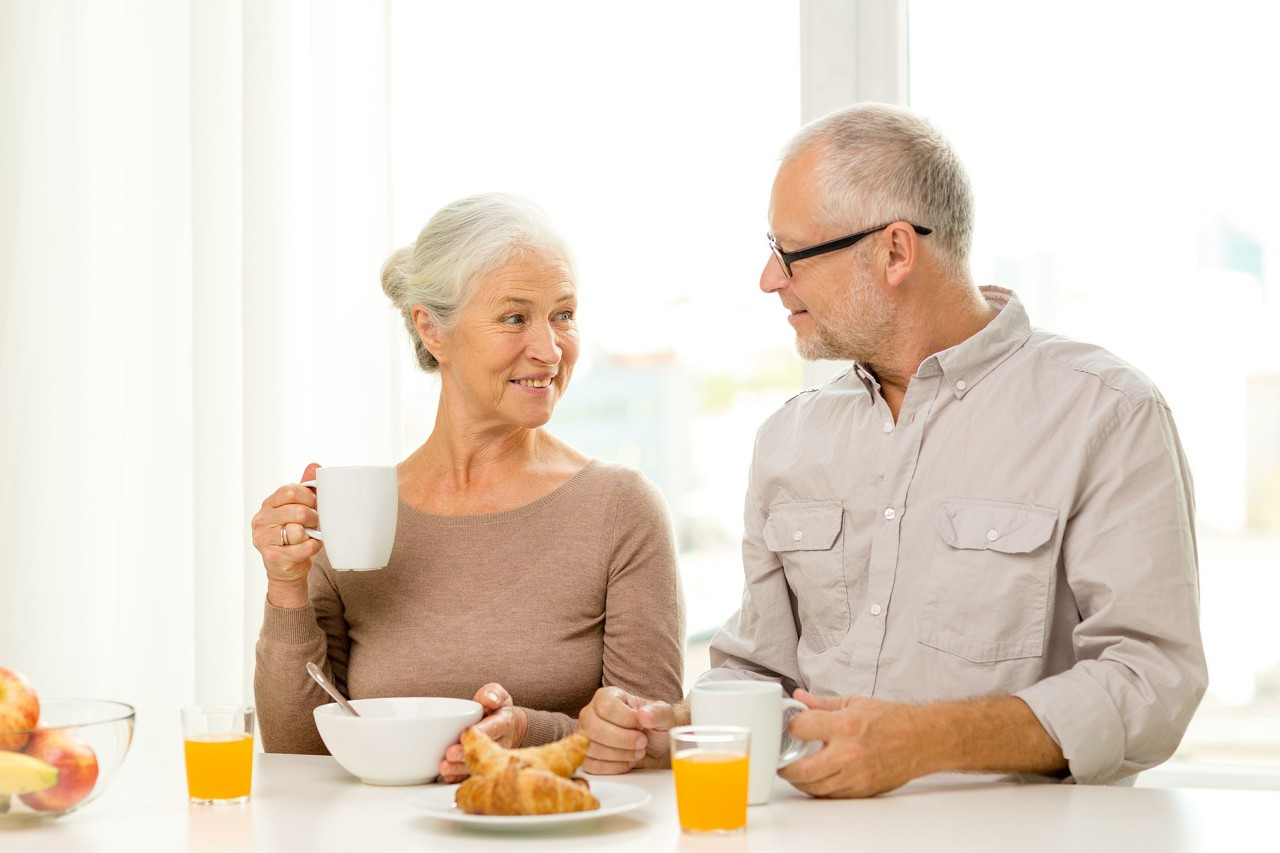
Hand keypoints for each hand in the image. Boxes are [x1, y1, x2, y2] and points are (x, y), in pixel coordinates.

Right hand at [250, 462, 323, 607]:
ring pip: (299, 531)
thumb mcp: (298, 508)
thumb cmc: (295, 534)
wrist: (287, 567)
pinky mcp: (272, 556)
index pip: (290, 491)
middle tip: (316, 523)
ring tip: (310, 536)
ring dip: (312, 534)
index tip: (315, 504)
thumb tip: (314, 465)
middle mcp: (261, 519)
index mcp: (268, 504)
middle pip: (298, 511)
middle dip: (314, 518)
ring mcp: (263, 539)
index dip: (309, 497)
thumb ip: (305, 488)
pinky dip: (313, 548)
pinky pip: (303, 548)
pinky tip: (309, 547)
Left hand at [438, 683, 528, 782]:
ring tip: (444, 767)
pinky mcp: (483, 768)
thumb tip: (488, 700)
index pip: (493, 728)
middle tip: (450, 753)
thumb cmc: (497, 710)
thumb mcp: (498, 695)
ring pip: (477, 766)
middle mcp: (499, 744)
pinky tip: (447, 776)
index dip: (480, 732)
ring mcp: (491, 758)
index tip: (465, 734)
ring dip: (459, 768)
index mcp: (503, 723)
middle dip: (466, 753)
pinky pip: (471, 775)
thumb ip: (493, 693)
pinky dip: (457, 778)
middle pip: (483, 751)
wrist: (508, 728)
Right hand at [577, 686, 683, 774]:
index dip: (627, 720)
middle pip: (595, 729)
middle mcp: (591, 713)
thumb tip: (643, 715)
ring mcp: (585, 735)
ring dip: (620, 754)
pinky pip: (591, 765)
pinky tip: (627, 761)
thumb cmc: (655, 727)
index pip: (607, 707)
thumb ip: (657, 713)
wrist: (654, 748)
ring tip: (637, 752)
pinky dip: (614, 766)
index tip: (642, 726)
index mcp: (606, 697)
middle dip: (623, 740)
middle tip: (642, 743)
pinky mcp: (585, 756)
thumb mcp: (664, 716)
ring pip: (592, 748)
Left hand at [777, 690, 926, 797]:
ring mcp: (856, 775)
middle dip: (786, 768)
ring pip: (815, 788)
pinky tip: (817, 780)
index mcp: (845, 726)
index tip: (791, 728)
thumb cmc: (892, 720)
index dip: (791, 727)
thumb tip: (799, 698)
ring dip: (801, 781)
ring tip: (797, 771)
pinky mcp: (863, 789)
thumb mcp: (855, 703)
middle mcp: (849, 753)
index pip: (801, 729)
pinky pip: (832, 795)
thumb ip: (823, 704)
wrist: (922, 740)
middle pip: (803, 770)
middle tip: (783, 762)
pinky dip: (820, 789)